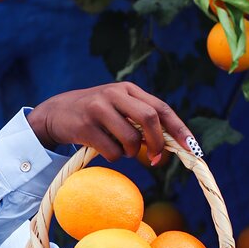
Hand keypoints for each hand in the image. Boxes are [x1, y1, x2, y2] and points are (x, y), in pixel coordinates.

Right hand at [26, 82, 199, 162]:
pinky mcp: (85, 126)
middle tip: (155, 159)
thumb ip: (141, 118)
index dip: (179, 129)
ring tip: (120, 148)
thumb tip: (169, 145)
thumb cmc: (94, 114)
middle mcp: (114, 94)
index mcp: (127, 89)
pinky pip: (112, 151)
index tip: (192, 149)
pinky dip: (113, 156)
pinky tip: (102, 148)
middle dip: (157, 143)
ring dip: (130, 152)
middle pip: (149, 119)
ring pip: (131, 138)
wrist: (56, 113)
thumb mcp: (117, 107)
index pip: (160, 108)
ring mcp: (98, 109)